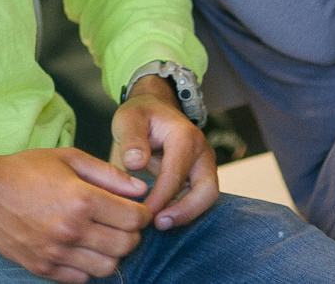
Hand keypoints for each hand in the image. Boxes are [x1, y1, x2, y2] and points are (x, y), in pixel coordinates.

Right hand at [0, 148, 150, 281]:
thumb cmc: (25, 171)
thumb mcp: (67, 158)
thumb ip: (108, 173)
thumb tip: (140, 189)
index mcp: (81, 199)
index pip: (134, 218)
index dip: (143, 213)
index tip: (136, 209)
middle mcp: (72, 229)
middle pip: (126, 245)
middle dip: (131, 234)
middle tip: (120, 222)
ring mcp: (57, 253)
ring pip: (107, 267)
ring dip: (111, 253)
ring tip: (101, 237)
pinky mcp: (44, 268)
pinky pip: (82, 279)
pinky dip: (87, 267)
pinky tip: (80, 249)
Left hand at [109, 75, 218, 229]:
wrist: (154, 109)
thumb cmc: (141, 114)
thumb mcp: (128, 118)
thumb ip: (131, 138)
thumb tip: (135, 163)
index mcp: (186, 136)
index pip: (177, 173)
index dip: (162, 196)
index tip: (145, 212)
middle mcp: (202, 152)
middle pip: (206, 190)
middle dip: (186, 211)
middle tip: (159, 224)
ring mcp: (204, 165)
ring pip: (206, 197)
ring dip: (186, 214)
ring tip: (159, 224)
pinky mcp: (200, 176)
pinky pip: (198, 197)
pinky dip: (184, 209)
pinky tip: (163, 217)